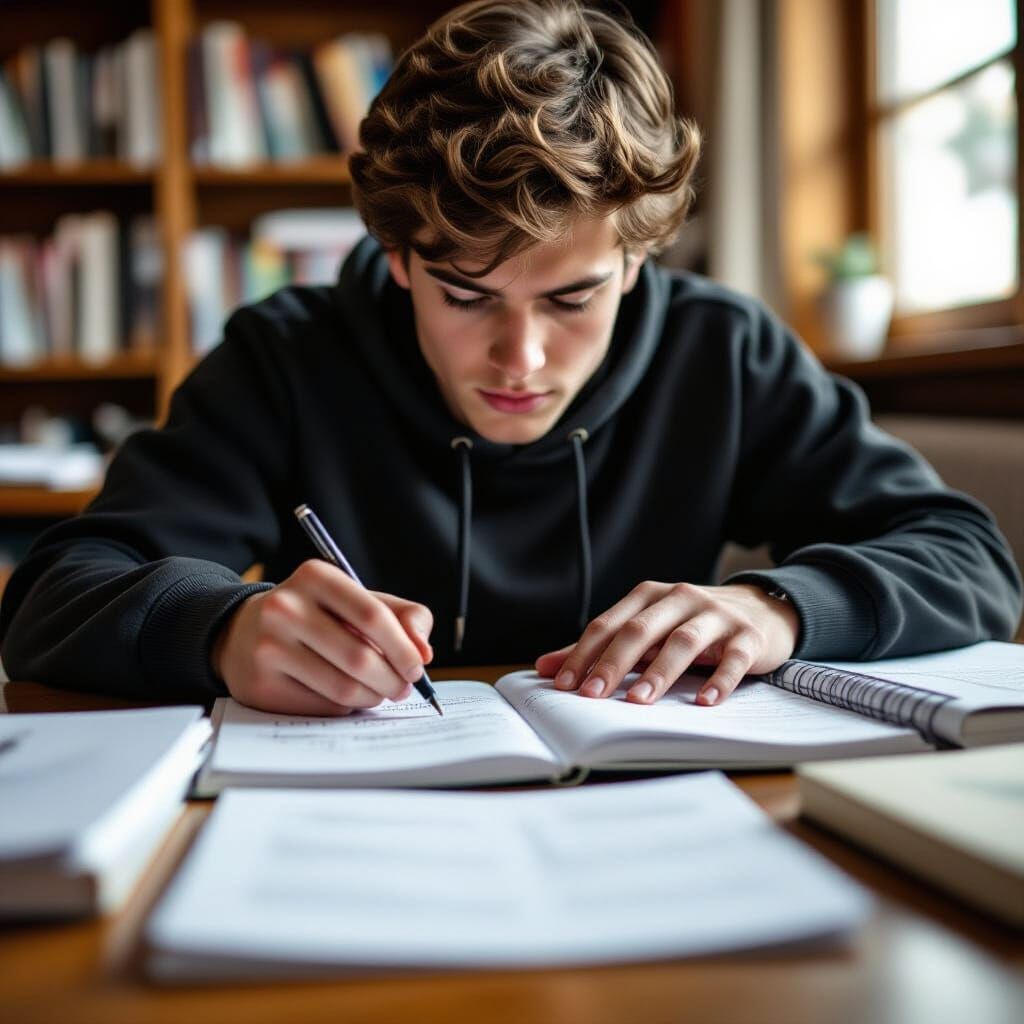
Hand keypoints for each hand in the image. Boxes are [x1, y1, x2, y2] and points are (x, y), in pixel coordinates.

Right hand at [212, 560, 433, 714]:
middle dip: (393, 680)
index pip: (372, 615)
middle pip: (360, 657)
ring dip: (372, 697)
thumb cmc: (316, 615)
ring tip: (379, 693)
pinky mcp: (260, 684)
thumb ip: (402, 616)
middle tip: (403, 688)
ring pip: (342, 687)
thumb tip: (424, 652)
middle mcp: (286, 607)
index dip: (403, 647)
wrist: (244, 632)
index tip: (417, 667)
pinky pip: (321, 707)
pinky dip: (344, 708)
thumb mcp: (357, 600)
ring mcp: (268, 646)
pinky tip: (345, 697)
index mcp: (316, 576)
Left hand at [534, 582, 798, 706]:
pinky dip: (719, 680)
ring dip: (659, 672)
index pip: (609, 624)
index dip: (583, 653)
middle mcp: (680, 598)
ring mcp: (716, 615)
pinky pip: (733, 658)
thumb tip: (545, 666)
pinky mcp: (748, 636)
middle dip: (613, 663)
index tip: (563, 684)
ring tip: (638, 701)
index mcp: (650, 596)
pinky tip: (704, 702)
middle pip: (641, 630)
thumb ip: (600, 648)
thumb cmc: (693, 624)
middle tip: (592, 695)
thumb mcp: (648, 629)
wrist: (763, 609)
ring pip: (682, 641)